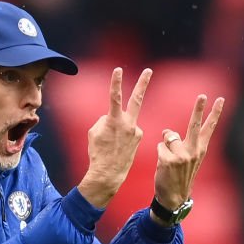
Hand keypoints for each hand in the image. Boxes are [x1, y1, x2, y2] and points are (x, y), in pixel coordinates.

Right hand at [78, 67, 151, 207]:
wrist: (109, 173)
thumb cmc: (98, 152)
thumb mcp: (94, 132)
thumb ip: (104, 119)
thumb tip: (113, 117)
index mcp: (114, 121)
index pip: (115, 97)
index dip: (116, 82)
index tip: (118, 69)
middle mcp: (129, 124)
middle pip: (136, 99)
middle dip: (143, 83)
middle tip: (149, 70)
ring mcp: (136, 131)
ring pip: (125, 120)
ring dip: (117, 128)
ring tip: (111, 144)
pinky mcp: (139, 138)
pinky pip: (128, 130)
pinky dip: (122, 135)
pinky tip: (118, 146)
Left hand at [152, 94, 224, 217]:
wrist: (174, 198)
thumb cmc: (178, 176)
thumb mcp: (186, 160)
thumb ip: (180, 143)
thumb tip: (166, 132)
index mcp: (200, 150)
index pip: (209, 128)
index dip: (215, 113)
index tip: (220, 99)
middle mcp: (194, 152)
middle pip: (194, 125)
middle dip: (199, 109)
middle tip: (202, 95)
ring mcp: (182, 156)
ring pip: (169, 136)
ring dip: (165, 145)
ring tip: (169, 160)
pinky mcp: (169, 160)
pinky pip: (160, 147)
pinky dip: (159, 154)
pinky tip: (163, 166)